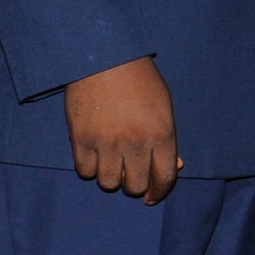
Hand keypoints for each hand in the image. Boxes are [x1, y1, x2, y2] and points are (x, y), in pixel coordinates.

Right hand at [64, 56, 180, 202]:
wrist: (105, 58)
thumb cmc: (140, 80)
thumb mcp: (164, 106)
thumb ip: (167, 139)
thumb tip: (174, 167)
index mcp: (162, 133)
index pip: (164, 178)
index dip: (159, 191)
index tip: (152, 197)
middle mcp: (135, 142)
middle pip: (134, 185)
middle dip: (134, 183)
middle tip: (130, 172)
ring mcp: (106, 143)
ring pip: (108, 183)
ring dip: (111, 176)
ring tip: (112, 161)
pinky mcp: (80, 140)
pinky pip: (85, 171)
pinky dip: (90, 167)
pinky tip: (95, 155)